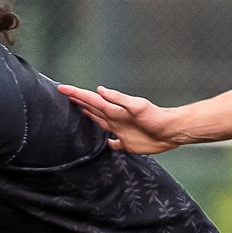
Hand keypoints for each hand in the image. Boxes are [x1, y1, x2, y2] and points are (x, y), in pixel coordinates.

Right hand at [58, 84, 184, 153]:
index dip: (76, 94)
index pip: (91, 100)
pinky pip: (111, 143)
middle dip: (78, 100)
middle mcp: (114, 118)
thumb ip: (119, 98)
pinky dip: (104, 143)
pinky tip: (101, 144)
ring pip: (98, 122)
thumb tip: (100, 90)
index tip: (62, 88)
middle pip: (92, 108)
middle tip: (64, 94)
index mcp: (114, 110)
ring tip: (76, 110)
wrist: (170, 131)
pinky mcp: (126, 143)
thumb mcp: (138, 106)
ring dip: (87, 116)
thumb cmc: (156, 117)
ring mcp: (119, 130)